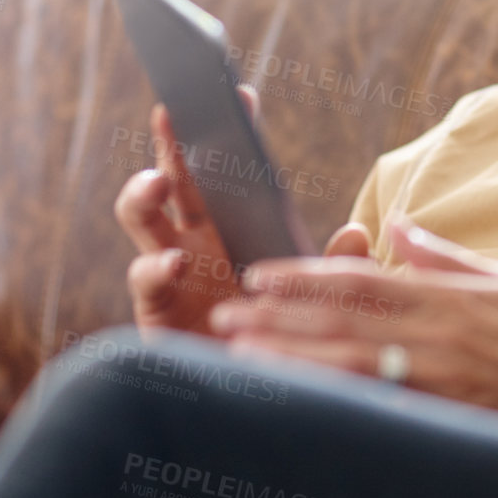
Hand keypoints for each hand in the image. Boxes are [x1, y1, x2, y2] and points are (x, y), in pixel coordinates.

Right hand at [114, 86, 369, 334]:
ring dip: (143, 191)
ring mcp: (171, 272)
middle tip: (175, 110)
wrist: (254, 404)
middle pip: (177, 177)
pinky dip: (157, 268)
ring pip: (141, 217)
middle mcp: (197, 241)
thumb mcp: (319, 304)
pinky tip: (176, 262)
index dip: (235, 133)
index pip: (233, 171)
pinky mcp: (155, 310)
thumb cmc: (284, 343)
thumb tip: (356, 231)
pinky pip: (146, 280)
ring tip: (159, 180)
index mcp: (236, 228)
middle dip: (173, 142)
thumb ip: (333, 271)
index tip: (241, 93)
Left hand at [208, 219, 497, 432]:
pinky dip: (329, 401)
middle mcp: (436, 334)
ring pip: (346, 363)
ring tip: (238, 353)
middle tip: (224, 313)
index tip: (259, 274)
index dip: (303, 276)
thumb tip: (394, 222)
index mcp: (445, 296)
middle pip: (340, 320)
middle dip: (277, 316)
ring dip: (288, 357)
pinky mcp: (442, 415)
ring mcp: (437, 378)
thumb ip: (441, 255)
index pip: (359, 280)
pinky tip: (293, 400)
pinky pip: (374, 406)